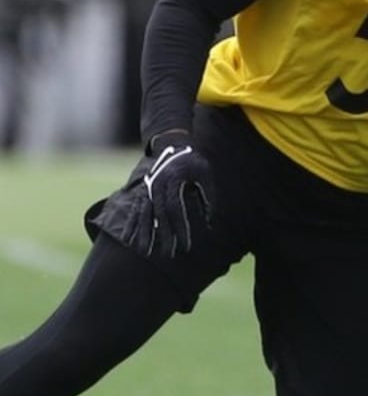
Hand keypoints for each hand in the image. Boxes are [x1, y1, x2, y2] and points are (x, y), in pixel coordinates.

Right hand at [123, 141, 215, 257]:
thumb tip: (210, 219)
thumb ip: (208, 195)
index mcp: (174, 181)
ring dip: (144, 233)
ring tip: (144, 250)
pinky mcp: (143, 189)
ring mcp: (148, 187)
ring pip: (145, 213)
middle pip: (160, 215)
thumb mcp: (205, 174)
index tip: (186, 245)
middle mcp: (158, 186)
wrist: (173, 142)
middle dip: (165, 236)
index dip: (181, 228)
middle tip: (169, 254)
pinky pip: (136, 208)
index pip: (176, 210)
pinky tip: (129, 236)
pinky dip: (132, 222)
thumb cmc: (194, 159)